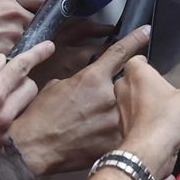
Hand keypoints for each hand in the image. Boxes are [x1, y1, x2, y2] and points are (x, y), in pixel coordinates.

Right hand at [0, 0, 47, 70]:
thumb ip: (4, 0)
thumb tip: (16, 2)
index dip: (43, 6)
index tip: (42, 11)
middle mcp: (15, 12)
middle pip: (39, 20)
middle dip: (33, 26)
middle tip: (19, 33)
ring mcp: (15, 33)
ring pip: (31, 38)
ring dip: (24, 42)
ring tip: (5, 45)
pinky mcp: (11, 51)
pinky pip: (21, 53)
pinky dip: (16, 54)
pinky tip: (2, 54)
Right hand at [0, 42, 53, 152]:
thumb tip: (2, 59)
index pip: (21, 68)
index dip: (37, 54)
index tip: (49, 46)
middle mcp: (3, 113)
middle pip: (30, 87)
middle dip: (22, 78)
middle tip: (4, 77)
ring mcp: (2, 131)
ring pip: (23, 105)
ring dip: (15, 96)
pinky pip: (13, 121)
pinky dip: (6, 113)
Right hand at [8, 26, 150, 173]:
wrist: (34, 148)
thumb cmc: (41, 115)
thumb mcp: (57, 85)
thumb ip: (81, 78)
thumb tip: (92, 79)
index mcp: (94, 77)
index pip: (120, 52)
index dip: (135, 39)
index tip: (146, 31)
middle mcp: (109, 95)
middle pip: (126, 87)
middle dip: (119, 93)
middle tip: (98, 106)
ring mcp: (114, 119)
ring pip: (126, 111)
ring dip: (114, 115)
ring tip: (93, 126)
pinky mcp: (114, 140)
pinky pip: (122, 132)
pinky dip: (112, 134)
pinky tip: (95, 139)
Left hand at [116, 56, 179, 177]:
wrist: (149, 157)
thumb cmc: (164, 122)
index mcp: (138, 78)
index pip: (135, 62)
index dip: (145, 61)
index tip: (153, 62)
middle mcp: (128, 95)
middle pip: (139, 84)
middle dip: (158, 86)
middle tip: (173, 87)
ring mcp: (129, 116)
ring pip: (148, 106)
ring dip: (168, 107)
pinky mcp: (134, 135)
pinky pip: (152, 124)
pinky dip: (168, 124)